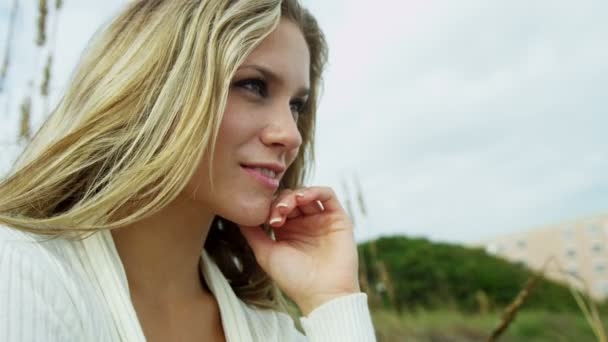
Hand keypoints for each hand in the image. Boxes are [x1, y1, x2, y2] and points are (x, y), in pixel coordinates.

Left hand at [238, 186, 360, 315]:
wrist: (322, 294)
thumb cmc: (294, 279)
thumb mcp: (266, 254)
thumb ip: (252, 234)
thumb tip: (238, 215)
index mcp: (288, 231)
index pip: (276, 206)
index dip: (269, 206)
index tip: (263, 218)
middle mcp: (305, 223)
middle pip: (290, 198)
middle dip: (280, 201)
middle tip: (276, 214)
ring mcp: (321, 220)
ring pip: (307, 194)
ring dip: (295, 194)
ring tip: (287, 206)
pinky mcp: (338, 218)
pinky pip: (328, 195)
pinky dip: (315, 191)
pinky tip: (302, 198)